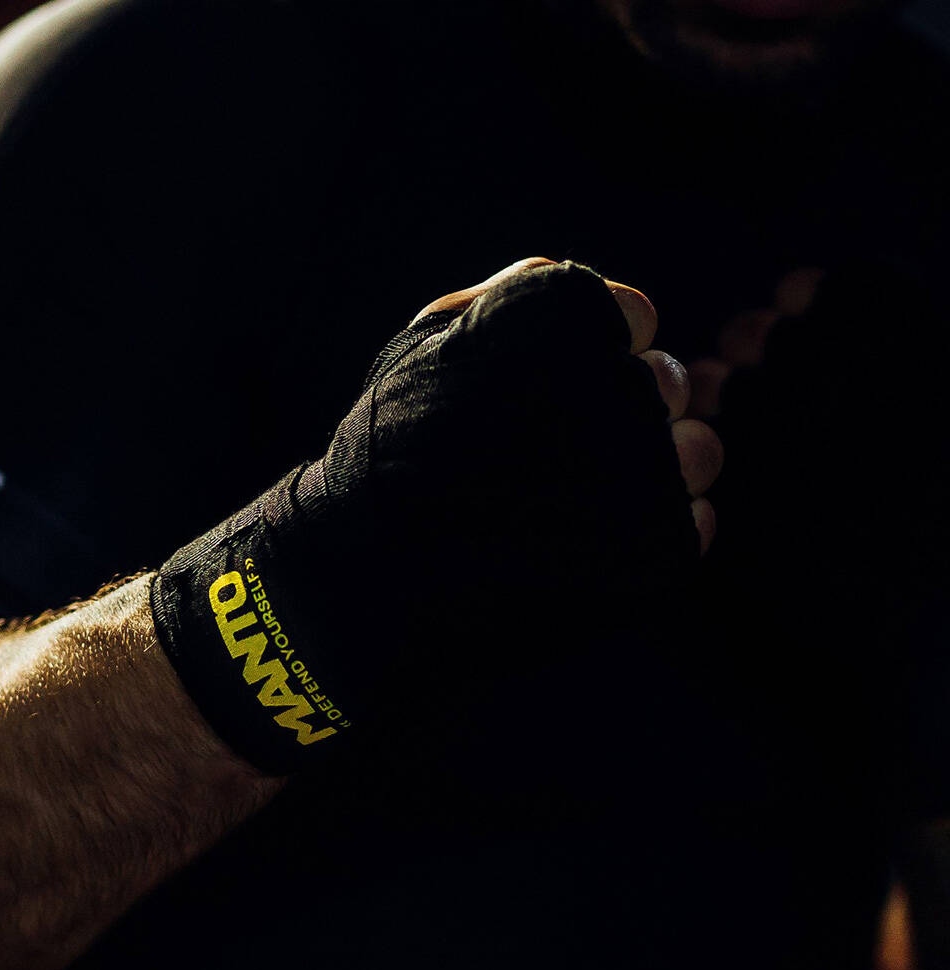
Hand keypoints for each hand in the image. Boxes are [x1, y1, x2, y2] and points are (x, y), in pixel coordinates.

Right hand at [152, 258, 720, 771]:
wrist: (375, 572)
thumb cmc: (396, 446)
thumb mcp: (431, 339)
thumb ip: (519, 294)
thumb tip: (604, 298)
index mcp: (567, 314)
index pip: (631, 316)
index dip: (586, 357)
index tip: (538, 397)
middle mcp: (621, 381)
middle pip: (665, 381)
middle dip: (619, 409)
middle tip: (547, 454)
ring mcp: (646, 470)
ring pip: (696, 450)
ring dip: (651, 468)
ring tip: (574, 500)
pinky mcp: (659, 548)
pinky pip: (692, 521)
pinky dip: (650, 532)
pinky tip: (585, 543)